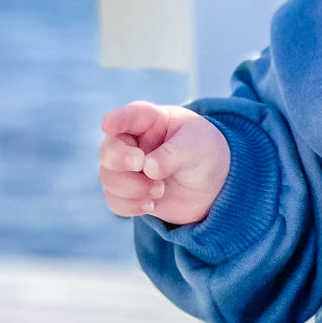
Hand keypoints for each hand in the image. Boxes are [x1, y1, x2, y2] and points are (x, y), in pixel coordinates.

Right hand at [99, 102, 230, 226]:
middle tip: (140, 163)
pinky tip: (151, 205)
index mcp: (150, 120)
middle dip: (119, 159)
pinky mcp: (128, 193)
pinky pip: (114, 200)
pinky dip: (130, 206)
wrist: (213, 185)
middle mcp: (132, 142)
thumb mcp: (198, 146)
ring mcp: (127, 168)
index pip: (129, 116)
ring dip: (132, 188)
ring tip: (160, 190)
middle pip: (108, 150)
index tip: (108, 124)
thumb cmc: (204, 153)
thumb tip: (147, 168)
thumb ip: (173, 154)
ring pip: (108, 178)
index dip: (116, 119)